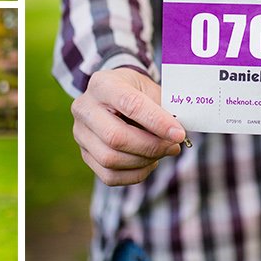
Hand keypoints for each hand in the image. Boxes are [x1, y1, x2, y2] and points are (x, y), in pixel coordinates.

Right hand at [72, 68, 187, 186]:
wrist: (114, 97)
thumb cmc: (137, 92)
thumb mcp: (150, 90)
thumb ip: (163, 110)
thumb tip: (176, 137)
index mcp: (102, 84)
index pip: (130, 104)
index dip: (157, 122)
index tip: (179, 134)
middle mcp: (84, 108)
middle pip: (116, 137)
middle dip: (151, 147)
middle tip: (173, 147)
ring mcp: (80, 133)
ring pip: (111, 160)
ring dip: (144, 161)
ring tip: (162, 152)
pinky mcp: (85, 155)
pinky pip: (110, 176)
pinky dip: (135, 174)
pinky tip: (149, 163)